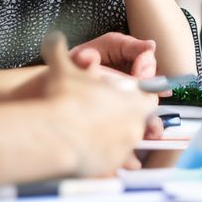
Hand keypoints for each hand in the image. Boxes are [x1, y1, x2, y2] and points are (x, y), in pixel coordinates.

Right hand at [37, 30, 156, 175]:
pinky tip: (90, 151)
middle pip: (140, 122)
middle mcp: (135, 125)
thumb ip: (60, 51)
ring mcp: (125, 148)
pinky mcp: (111, 166)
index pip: (148, 97)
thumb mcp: (64, 69)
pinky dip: (105, 157)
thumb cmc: (64, 100)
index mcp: (134, 100)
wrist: (54, 136)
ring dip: (115, 138)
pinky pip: (113, 163)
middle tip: (107, 116)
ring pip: (127, 144)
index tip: (125, 96)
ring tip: (95, 134)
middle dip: (126, 118)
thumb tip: (53, 36)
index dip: (136, 96)